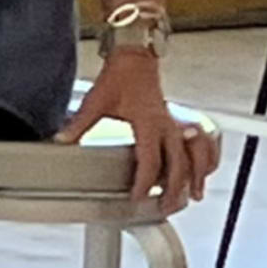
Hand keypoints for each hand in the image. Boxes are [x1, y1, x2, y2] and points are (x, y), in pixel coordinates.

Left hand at [64, 46, 216, 209]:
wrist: (136, 59)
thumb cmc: (120, 78)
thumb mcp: (96, 102)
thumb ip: (80, 124)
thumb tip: (62, 140)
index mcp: (148, 122)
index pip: (150, 159)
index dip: (144, 181)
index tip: (138, 197)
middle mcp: (166, 125)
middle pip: (177, 163)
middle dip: (173, 188)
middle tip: (165, 208)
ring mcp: (174, 124)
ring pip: (194, 154)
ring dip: (196, 175)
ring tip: (194, 195)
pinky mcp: (176, 122)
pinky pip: (199, 142)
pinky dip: (204, 158)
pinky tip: (203, 172)